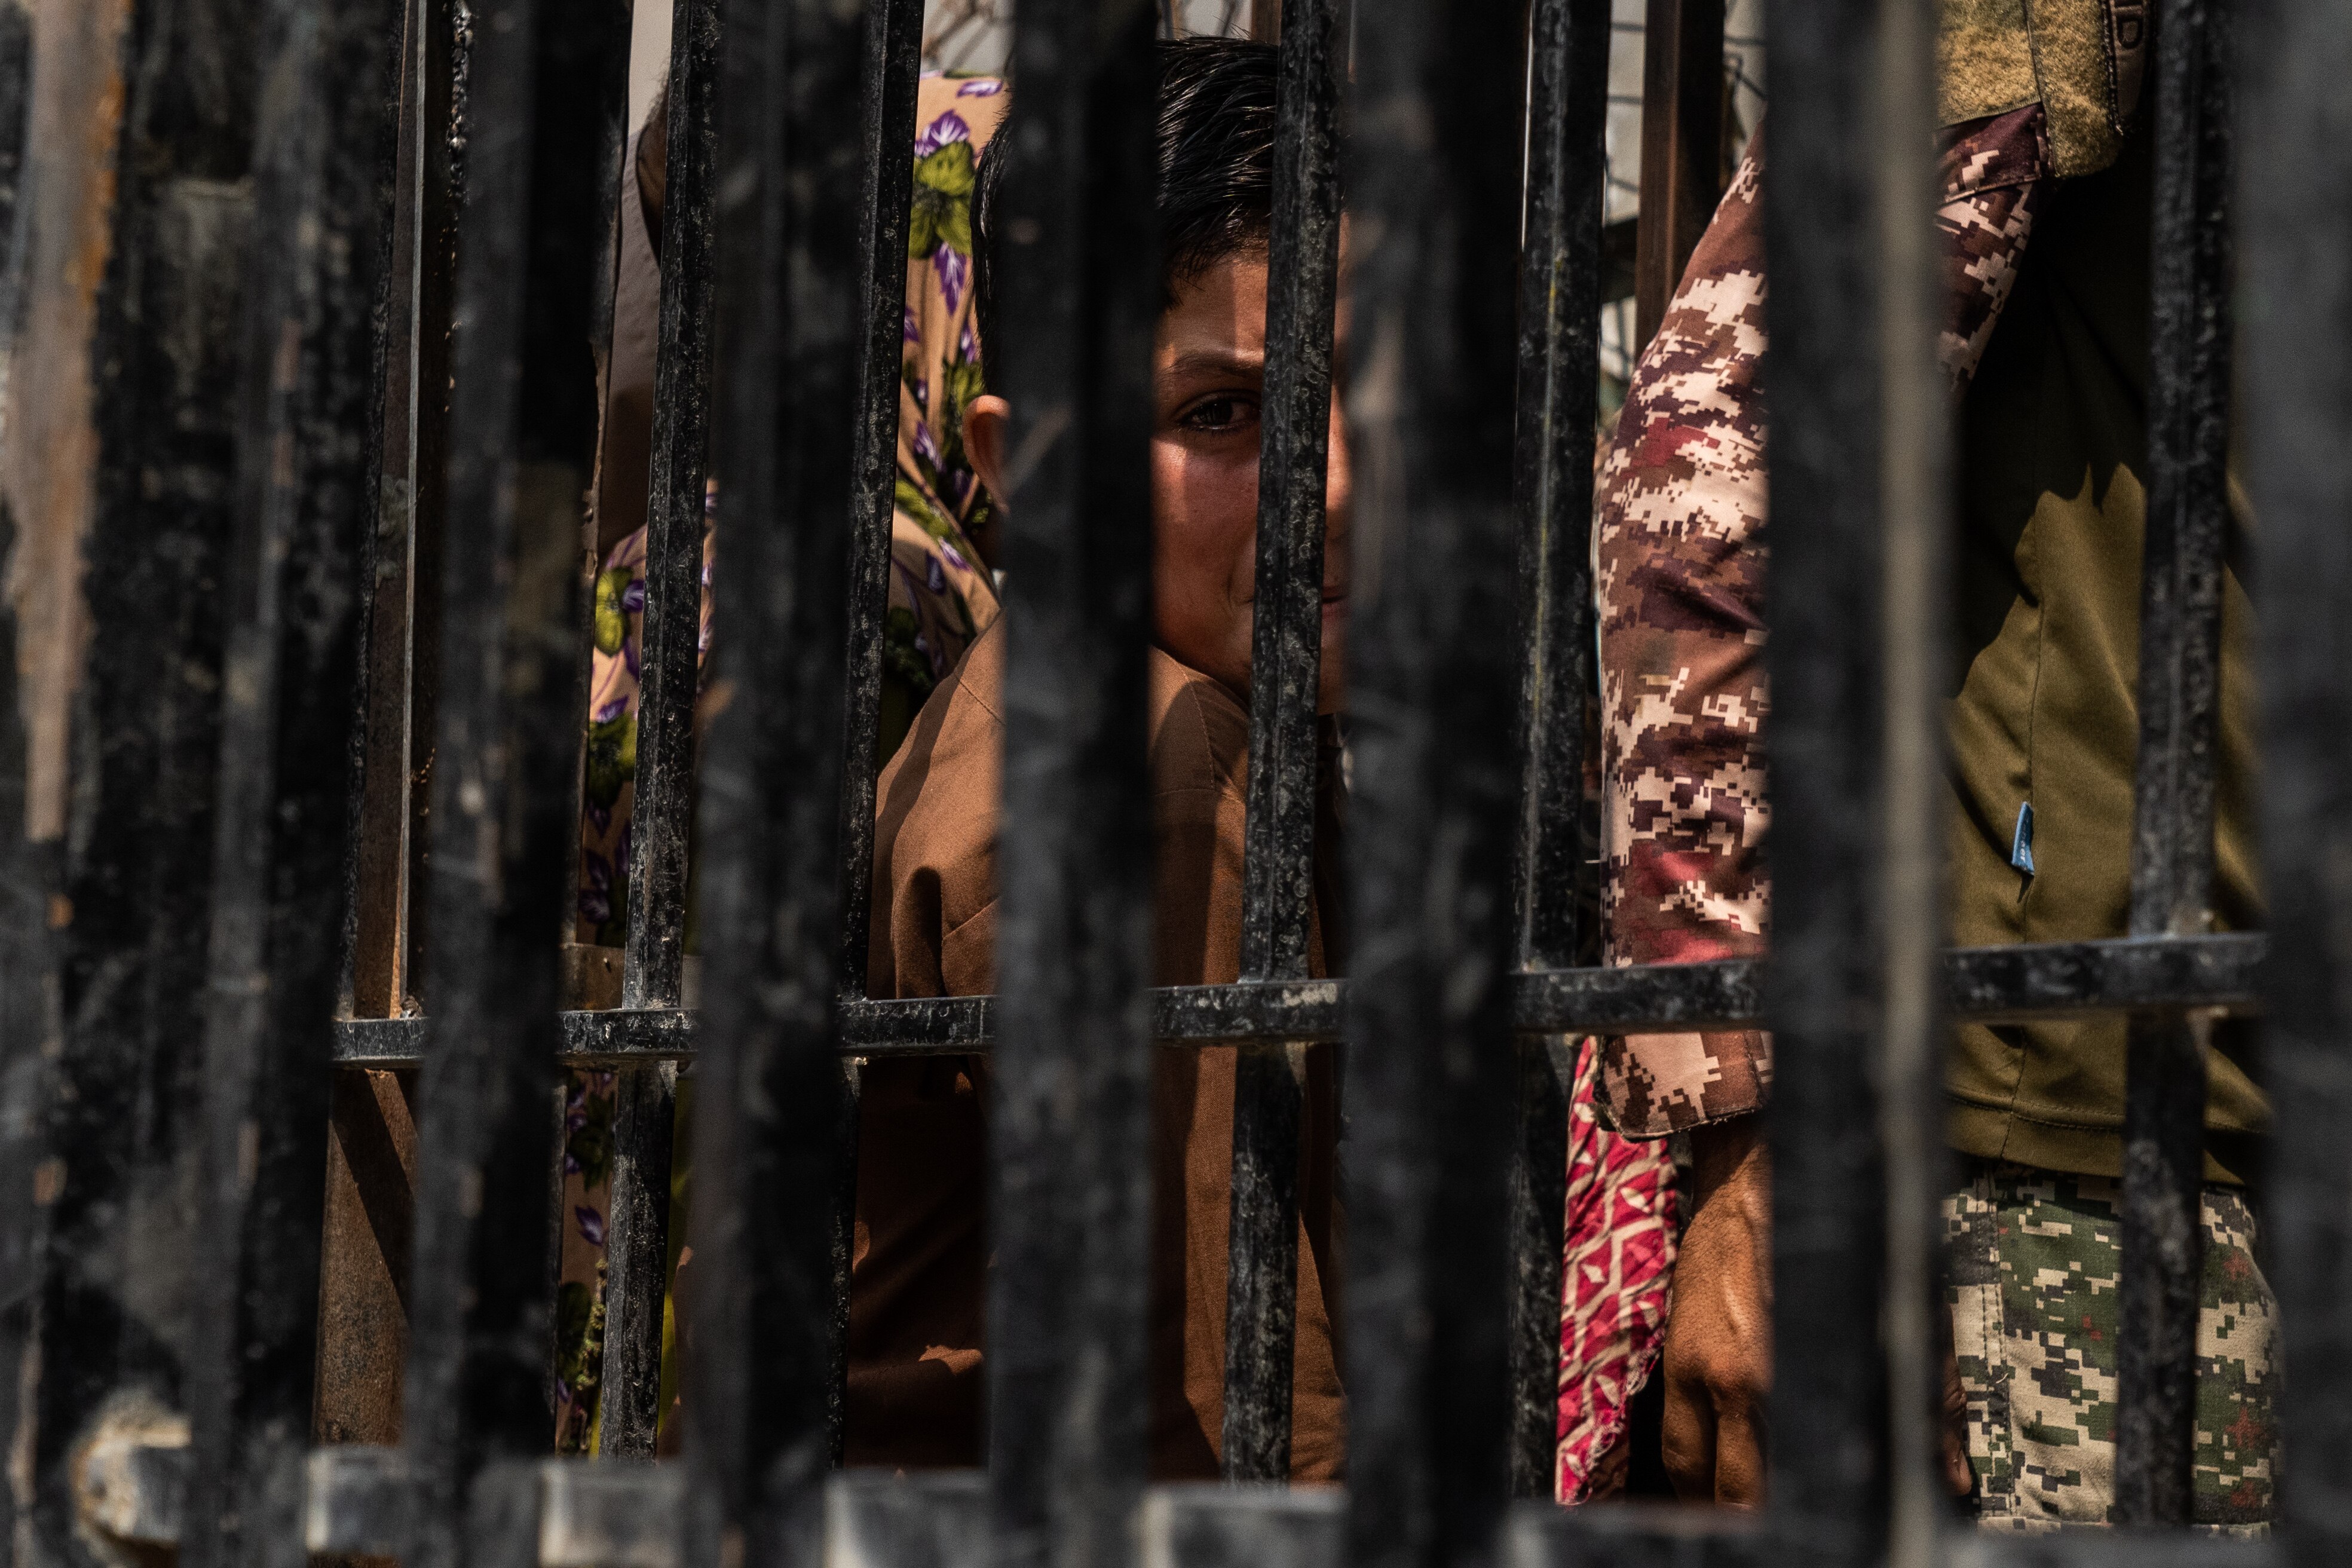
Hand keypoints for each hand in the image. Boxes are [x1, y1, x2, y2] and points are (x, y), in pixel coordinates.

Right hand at [1659, 1118, 1977, 1505]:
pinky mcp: (1676, 1356)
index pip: (1796, 1486)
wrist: (1761, 1183)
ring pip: (1696, 1476)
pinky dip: (1690, 1474)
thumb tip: (1953, 1482)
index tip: (1820, 1523)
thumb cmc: (1842, 1244)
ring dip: (1717, 1507)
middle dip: (1759, 1517)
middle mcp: (1743, 1382)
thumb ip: (1930, 1408)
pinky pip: (1675, 1441)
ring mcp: (1700, 1371)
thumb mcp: (1902, 1321)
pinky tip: (1711, 1487)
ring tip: (1740, 1519)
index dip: (1804, 1518)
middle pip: (1739, 1493)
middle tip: (1779, 1523)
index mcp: (1801, 1379)